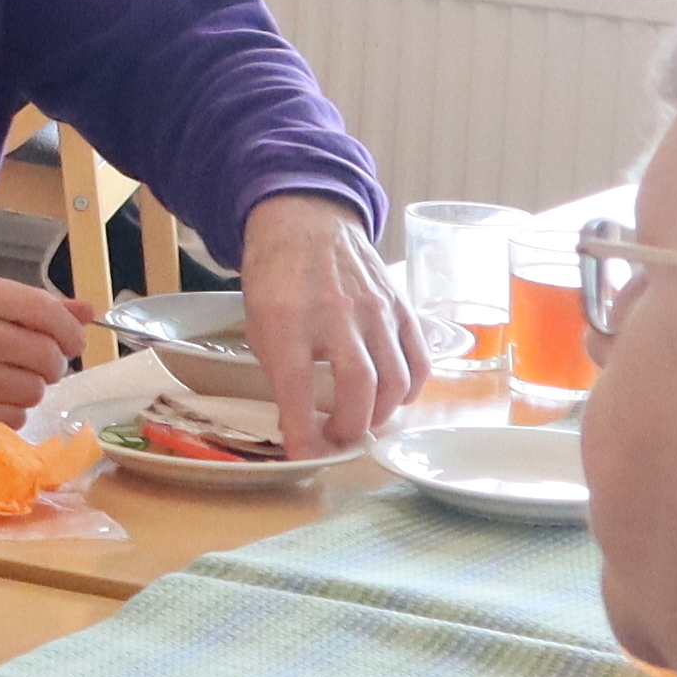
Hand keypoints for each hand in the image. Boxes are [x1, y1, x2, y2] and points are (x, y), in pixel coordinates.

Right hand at [0, 272, 90, 439]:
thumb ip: (32, 307)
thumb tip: (87, 311)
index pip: (46, 311)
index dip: (70, 332)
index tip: (72, 344)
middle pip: (47, 355)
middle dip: (50, 366)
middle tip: (34, 367)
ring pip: (34, 390)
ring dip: (28, 392)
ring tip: (3, 384)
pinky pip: (14, 418)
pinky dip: (9, 414)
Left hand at [237, 195, 427, 457]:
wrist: (307, 221)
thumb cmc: (277, 277)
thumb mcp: (258, 322)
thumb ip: (279, 369)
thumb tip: (302, 423)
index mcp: (287, 318)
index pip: (297, 386)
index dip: (303, 431)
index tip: (305, 456)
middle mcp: (335, 313)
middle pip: (359, 386)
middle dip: (350, 427)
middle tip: (338, 440)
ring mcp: (375, 308)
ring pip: (395, 378)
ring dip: (381, 414)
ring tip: (364, 423)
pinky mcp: (400, 305)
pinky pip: (418, 358)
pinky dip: (412, 388)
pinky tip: (395, 398)